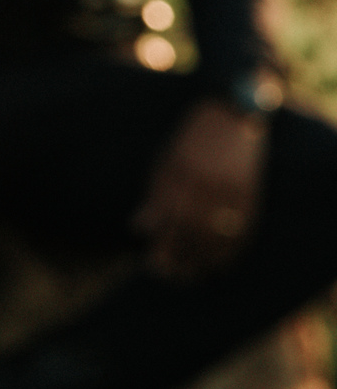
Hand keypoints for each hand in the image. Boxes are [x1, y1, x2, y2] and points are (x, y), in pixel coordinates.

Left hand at [132, 98, 266, 280]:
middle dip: (178, 258)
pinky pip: (241, 231)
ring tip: (190, 275)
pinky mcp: (250, 194)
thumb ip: (155, 195)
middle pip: (190, 232)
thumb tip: (138, 229)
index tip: (152, 265)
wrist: (232, 113)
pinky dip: (230, 252)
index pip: (168, 221)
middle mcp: (206, 184)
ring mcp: (231, 190)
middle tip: (169, 276)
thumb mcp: (166, 161)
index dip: (161, 247)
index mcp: (181, 174)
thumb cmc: (191, 139)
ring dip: (202, 261)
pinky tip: (218, 265)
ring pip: (216, 236)